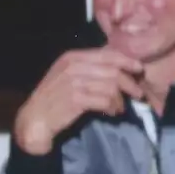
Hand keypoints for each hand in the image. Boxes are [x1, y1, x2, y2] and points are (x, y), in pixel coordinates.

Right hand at [13, 48, 144, 154]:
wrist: (35, 120)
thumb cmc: (54, 99)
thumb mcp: (68, 77)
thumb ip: (89, 69)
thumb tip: (118, 67)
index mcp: (72, 57)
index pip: (106, 54)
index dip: (126, 60)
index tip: (139, 69)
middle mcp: (73, 66)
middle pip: (112, 70)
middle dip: (129, 82)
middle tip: (138, 94)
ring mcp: (73, 82)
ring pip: (111, 86)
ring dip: (120, 99)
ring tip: (119, 107)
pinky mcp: (76, 99)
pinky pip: (104, 100)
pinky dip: (112, 107)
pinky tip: (112, 112)